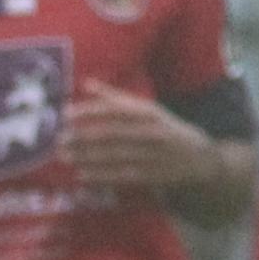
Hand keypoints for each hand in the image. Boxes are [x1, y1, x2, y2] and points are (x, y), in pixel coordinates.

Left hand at [59, 85, 228, 194]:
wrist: (199, 159)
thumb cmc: (163, 128)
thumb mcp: (146, 109)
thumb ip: (114, 97)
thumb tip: (85, 83)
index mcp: (148, 112)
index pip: (115, 109)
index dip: (90, 111)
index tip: (65, 113)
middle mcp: (151, 132)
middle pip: (112, 133)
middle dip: (83, 136)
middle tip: (58, 138)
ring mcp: (152, 155)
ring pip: (114, 156)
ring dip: (87, 156)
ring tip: (64, 156)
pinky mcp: (151, 176)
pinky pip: (121, 176)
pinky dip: (101, 175)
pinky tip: (81, 174)